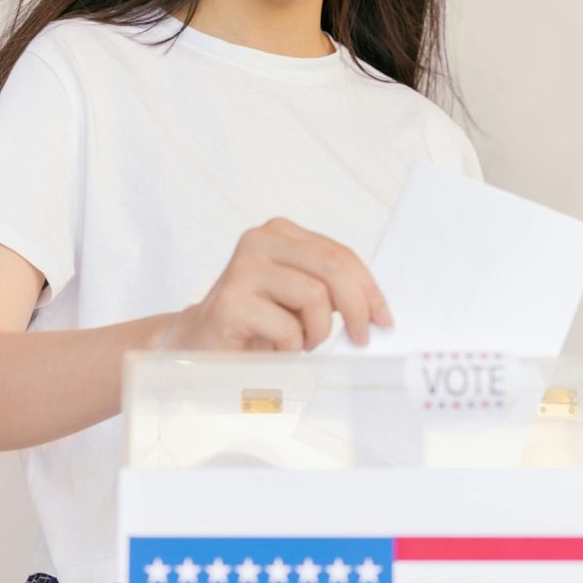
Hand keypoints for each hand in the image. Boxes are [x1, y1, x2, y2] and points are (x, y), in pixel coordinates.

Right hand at [162, 216, 393, 351]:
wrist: (200, 344)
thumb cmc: (256, 323)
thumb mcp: (298, 299)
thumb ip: (330, 289)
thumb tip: (376, 309)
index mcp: (280, 233)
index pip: (340, 254)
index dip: (368, 288)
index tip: (383, 317)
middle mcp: (259, 241)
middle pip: (333, 267)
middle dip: (356, 307)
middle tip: (361, 337)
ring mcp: (243, 269)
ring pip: (315, 296)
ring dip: (316, 332)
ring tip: (299, 343)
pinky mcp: (231, 301)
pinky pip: (287, 329)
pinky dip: (289, 348)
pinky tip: (272, 349)